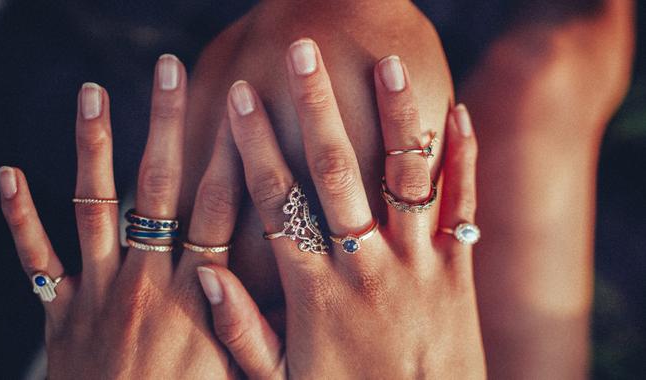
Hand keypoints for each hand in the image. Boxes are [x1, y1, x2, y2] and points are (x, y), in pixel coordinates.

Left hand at [0, 55, 270, 378]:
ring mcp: (99, 289)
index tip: (236, 105)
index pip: (217, 206)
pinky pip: (36, 255)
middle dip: (166, 122)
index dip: (230, 150)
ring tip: (93, 93)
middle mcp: (147, 278)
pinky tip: (7, 173)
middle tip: (167, 69)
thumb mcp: (239, 373)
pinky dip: (19, 215)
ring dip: (92, 145)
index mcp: (197, 294)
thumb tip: (290, 281)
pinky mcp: (61, 309)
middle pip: (159, 186)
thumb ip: (259, 322)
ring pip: (95, 204)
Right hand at [179, 0, 452, 323]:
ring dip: (394, 115)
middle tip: (300, 53)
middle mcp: (366, 267)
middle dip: (314, 106)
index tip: (239, 101)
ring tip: (383, 65)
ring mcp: (417, 264)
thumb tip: (203, 276)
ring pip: (404, 177)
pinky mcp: (458, 270)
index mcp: (316, 291)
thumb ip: (242, 330)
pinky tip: (456, 111)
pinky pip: (462, 205)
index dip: (254, 148)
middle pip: (334, 173)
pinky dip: (461, 156)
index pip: (276, 204)